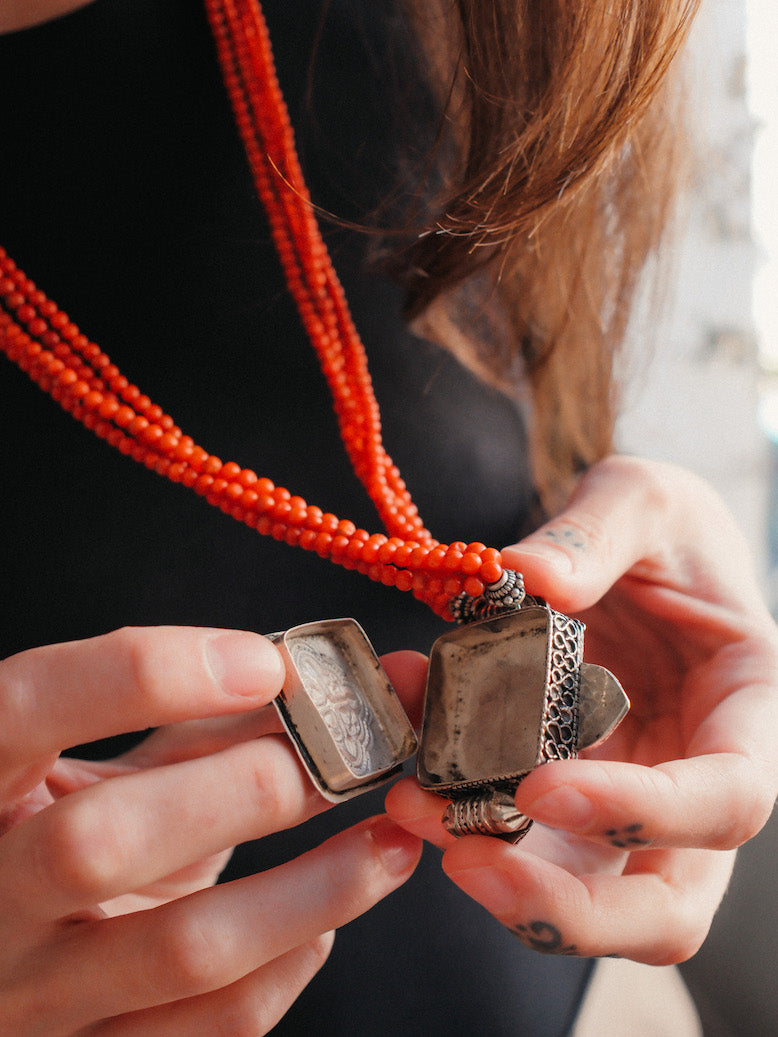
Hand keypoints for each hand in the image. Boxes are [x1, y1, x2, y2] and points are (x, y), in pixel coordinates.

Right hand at [0, 627, 421, 1034]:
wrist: (5, 950)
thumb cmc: (60, 835)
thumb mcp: (98, 767)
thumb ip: (190, 721)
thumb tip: (320, 681)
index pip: (25, 708)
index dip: (145, 676)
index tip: (264, 664)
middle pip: (100, 844)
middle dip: (244, 788)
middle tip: (340, 756)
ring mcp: (30, 993)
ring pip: (179, 950)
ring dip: (311, 887)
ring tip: (389, 837)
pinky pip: (208, 1031)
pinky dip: (288, 965)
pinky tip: (326, 920)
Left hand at [386, 455, 777, 963]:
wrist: (635, 554)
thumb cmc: (662, 529)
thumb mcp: (640, 499)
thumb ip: (593, 534)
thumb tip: (526, 578)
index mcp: (746, 710)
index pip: (728, 799)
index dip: (646, 815)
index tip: (543, 786)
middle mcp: (697, 779)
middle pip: (668, 904)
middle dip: (572, 909)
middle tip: (469, 860)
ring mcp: (634, 805)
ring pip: (592, 901)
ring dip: (504, 882)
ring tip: (416, 814)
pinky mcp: (572, 804)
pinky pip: (529, 850)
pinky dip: (470, 836)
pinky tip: (413, 789)